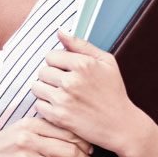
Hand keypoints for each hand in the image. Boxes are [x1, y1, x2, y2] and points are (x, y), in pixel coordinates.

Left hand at [31, 30, 142, 153]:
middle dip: (51, 76)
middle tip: (64, 84)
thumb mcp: (106, 62)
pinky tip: (59, 106)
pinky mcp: (59, 117)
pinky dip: (46, 105)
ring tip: (60, 94)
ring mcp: (64, 100)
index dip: (58, 62)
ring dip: (45, 90)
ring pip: (37, 87)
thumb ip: (81, 44)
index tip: (66, 70)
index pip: (51, 55)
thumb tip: (60, 31)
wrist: (120, 125)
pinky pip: (38, 105)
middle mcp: (71, 81)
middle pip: (42, 70)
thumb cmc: (114, 91)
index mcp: (83, 64)